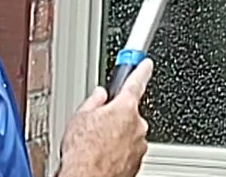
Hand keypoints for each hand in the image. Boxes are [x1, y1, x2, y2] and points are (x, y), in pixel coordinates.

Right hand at [57, 60, 152, 176]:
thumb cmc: (82, 152)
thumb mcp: (80, 117)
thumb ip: (94, 101)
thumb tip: (99, 95)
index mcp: (125, 107)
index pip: (137, 82)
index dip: (141, 69)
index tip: (146, 63)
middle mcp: (138, 125)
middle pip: (129, 113)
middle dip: (116, 117)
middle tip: (97, 126)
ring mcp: (139, 145)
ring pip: (129, 134)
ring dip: (116, 136)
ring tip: (96, 146)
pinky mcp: (137, 162)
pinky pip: (128, 151)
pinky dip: (117, 152)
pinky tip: (102, 156)